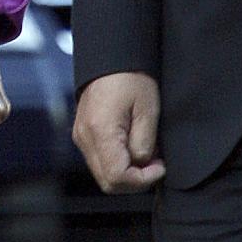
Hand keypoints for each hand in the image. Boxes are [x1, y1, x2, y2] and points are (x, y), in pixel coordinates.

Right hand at [73, 72, 164, 193]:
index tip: (159, 166)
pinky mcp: (83, 134)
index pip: (117, 177)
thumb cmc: (130, 78)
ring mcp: (81, 137)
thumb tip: (142, 164)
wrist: (110, 59)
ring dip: (127, 172)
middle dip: (135, 180)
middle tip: (155, 163)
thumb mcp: (147, 110)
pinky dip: (118, 162)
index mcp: (100, 131)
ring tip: (146, 152)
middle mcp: (85, 138)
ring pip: (103, 175)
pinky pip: (100, 161)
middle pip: (107, 182)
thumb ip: (144, 143)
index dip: (142, 180)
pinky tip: (133, 147)